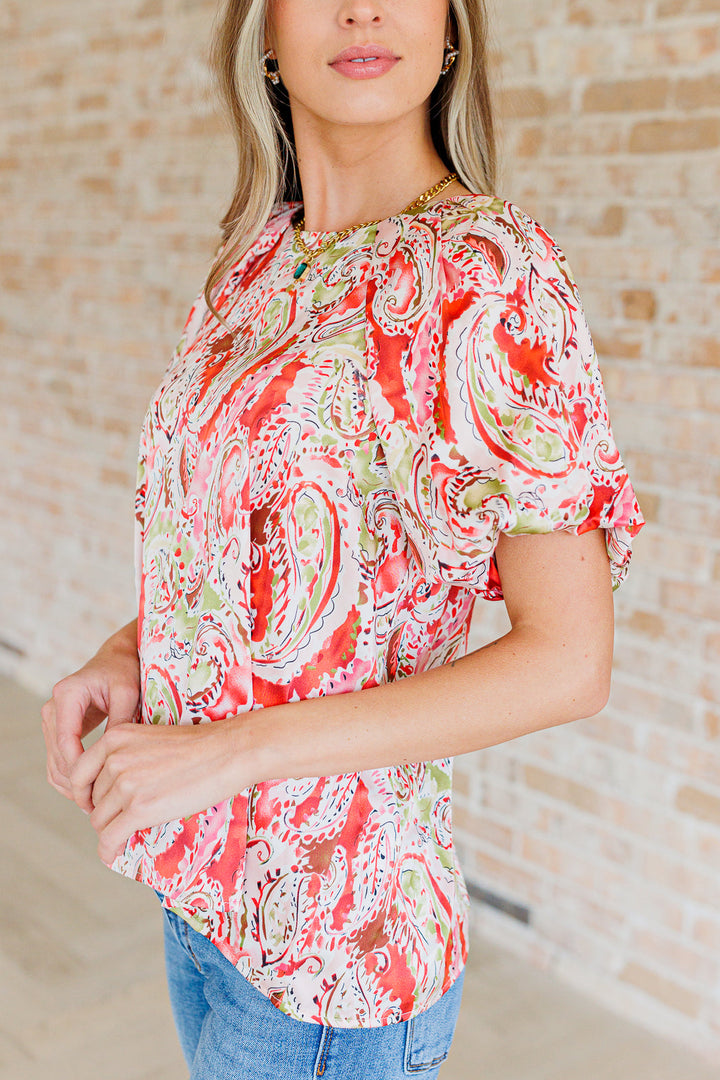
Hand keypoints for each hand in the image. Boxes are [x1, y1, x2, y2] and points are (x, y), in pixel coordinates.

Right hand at [41, 620, 139, 804]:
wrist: (116, 659)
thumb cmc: (124, 671)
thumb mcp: (128, 692)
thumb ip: (120, 720)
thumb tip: (114, 755)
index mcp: (67, 695)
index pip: (66, 741)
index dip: (79, 768)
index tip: (97, 788)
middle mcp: (53, 707)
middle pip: (57, 755)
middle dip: (76, 782)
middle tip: (98, 805)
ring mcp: (52, 719)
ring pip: (54, 762)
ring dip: (71, 784)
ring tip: (94, 804)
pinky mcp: (58, 729)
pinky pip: (57, 759)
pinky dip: (69, 777)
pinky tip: (89, 792)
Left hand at [69, 718, 246, 862]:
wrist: (228, 752)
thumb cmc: (198, 747)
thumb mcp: (150, 740)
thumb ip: (125, 757)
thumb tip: (110, 790)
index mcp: (115, 737)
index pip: (79, 773)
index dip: (84, 794)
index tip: (96, 804)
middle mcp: (114, 759)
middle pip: (91, 799)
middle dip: (104, 812)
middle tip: (119, 820)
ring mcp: (126, 784)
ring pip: (99, 820)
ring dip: (110, 831)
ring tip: (125, 834)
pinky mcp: (139, 809)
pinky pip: (109, 838)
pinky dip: (108, 850)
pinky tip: (114, 854)